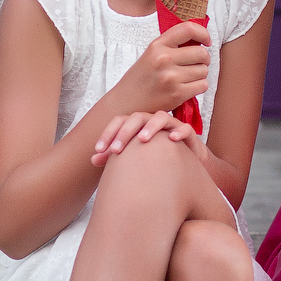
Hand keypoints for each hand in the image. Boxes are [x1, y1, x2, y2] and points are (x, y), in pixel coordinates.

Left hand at [91, 109, 208, 168]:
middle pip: (136, 118)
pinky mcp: (187, 133)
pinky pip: (184, 128)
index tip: (98, 150)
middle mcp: (152, 122)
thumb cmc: (156, 157)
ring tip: (142, 140)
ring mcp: (170, 126)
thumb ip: (115, 156)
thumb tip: (93, 159)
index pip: (119, 122)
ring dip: (150, 126)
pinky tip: (171, 140)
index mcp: (137, 125)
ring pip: (160, 117)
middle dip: (124, 133)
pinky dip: (178, 132)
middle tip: (116, 151)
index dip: (108, 134)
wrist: (186, 162)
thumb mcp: (134, 157)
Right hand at [124, 21, 209, 114]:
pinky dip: (199, 86)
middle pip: (202, 53)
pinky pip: (203, 85)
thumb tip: (200, 40)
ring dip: (200, 74)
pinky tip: (187, 87)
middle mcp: (164, 59)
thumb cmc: (141, 78)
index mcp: (157, 45)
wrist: (126, 103)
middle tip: (195, 64)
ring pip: (204, 70)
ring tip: (187, 77)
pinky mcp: (177, 94)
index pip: (188, 29)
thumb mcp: (151, 54)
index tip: (206, 41)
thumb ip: (172, 45)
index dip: (203, 33)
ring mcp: (171, 77)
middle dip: (203, 59)